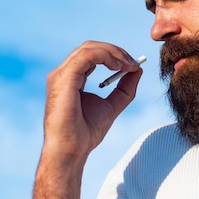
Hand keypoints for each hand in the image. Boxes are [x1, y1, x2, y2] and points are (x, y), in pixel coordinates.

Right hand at [33, 41, 142, 198]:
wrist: (72, 151)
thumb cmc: (85, 133)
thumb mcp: (112, 105)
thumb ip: (124, 89)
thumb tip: (137, 70)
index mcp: (71, 78)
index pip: (92, 55)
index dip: (114, 55)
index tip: (133, 66)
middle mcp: (63, 73)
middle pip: (91, 47)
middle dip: (115, 51)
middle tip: (133, 63)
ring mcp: (61, 75)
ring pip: (89, 48)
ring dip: (113, 52)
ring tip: (128, 65)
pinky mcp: (63, 78)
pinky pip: (87, 56)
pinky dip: (106, 56)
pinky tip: (118, 67)